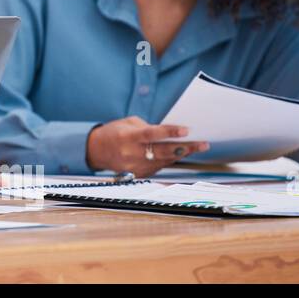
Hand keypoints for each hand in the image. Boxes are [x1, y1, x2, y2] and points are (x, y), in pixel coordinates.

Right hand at [86, 116, 209, 176]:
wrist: (96, 151)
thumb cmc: (113, 133)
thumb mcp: (127, 123)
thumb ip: (147, 128)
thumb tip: (169, 133)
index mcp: (128, 137)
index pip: (152, 135)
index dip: (170, 132)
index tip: (186, 130)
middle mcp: (132, 153)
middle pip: (163, 152)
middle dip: (185, 148)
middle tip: (203, 144)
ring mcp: (135, 166)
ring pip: (164, 161)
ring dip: (181, 154)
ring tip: (196, 147)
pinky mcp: (139, 174)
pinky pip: (159, 167)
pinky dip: (168, 160)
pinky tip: (177, 154)